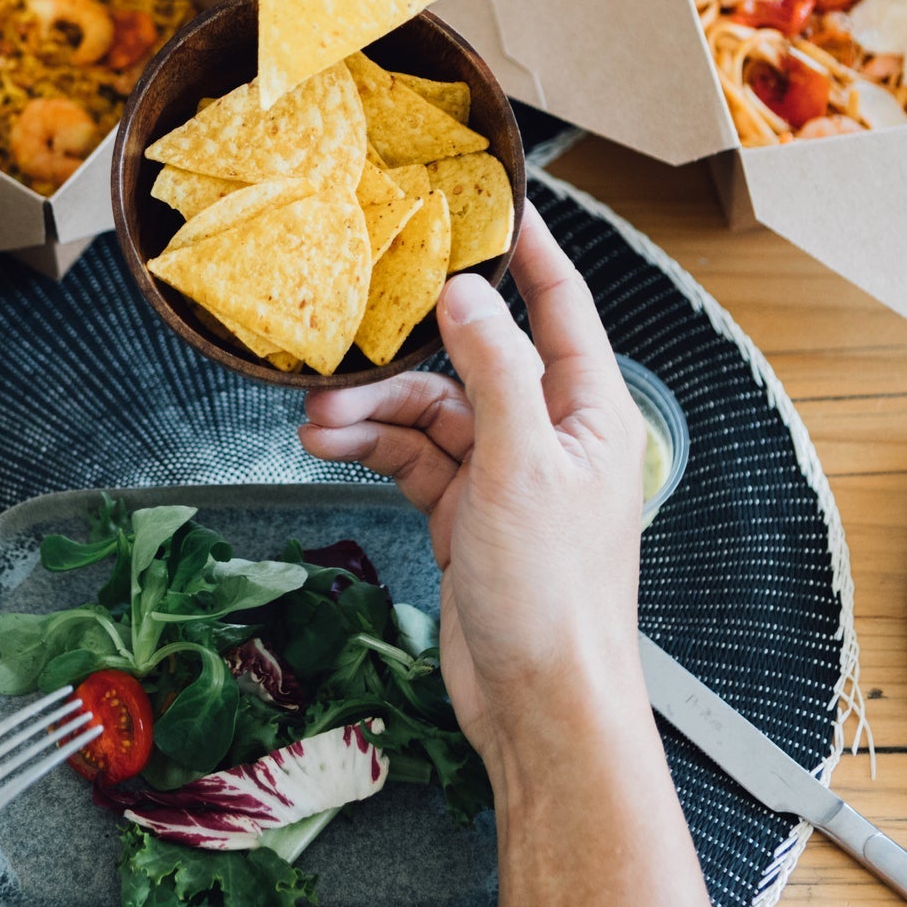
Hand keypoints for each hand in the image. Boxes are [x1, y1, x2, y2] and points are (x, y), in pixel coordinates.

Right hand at [298, 206, 645, 767]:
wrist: (540, 704)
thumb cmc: (554, 597)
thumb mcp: (520, 467)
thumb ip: (494, 371)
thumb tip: (468, 291)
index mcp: (589, 414)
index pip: (561, 307)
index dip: (528, 251)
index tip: (492, 202)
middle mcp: (550, 437)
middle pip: (473, 362)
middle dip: (406, 354)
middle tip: (349, 337)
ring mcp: (506, 478)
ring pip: (432, 414)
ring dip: (375, 411)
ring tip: (317, 420)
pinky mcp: (467, 516)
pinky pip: (414, 459)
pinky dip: (373, 449)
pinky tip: (330, 445)